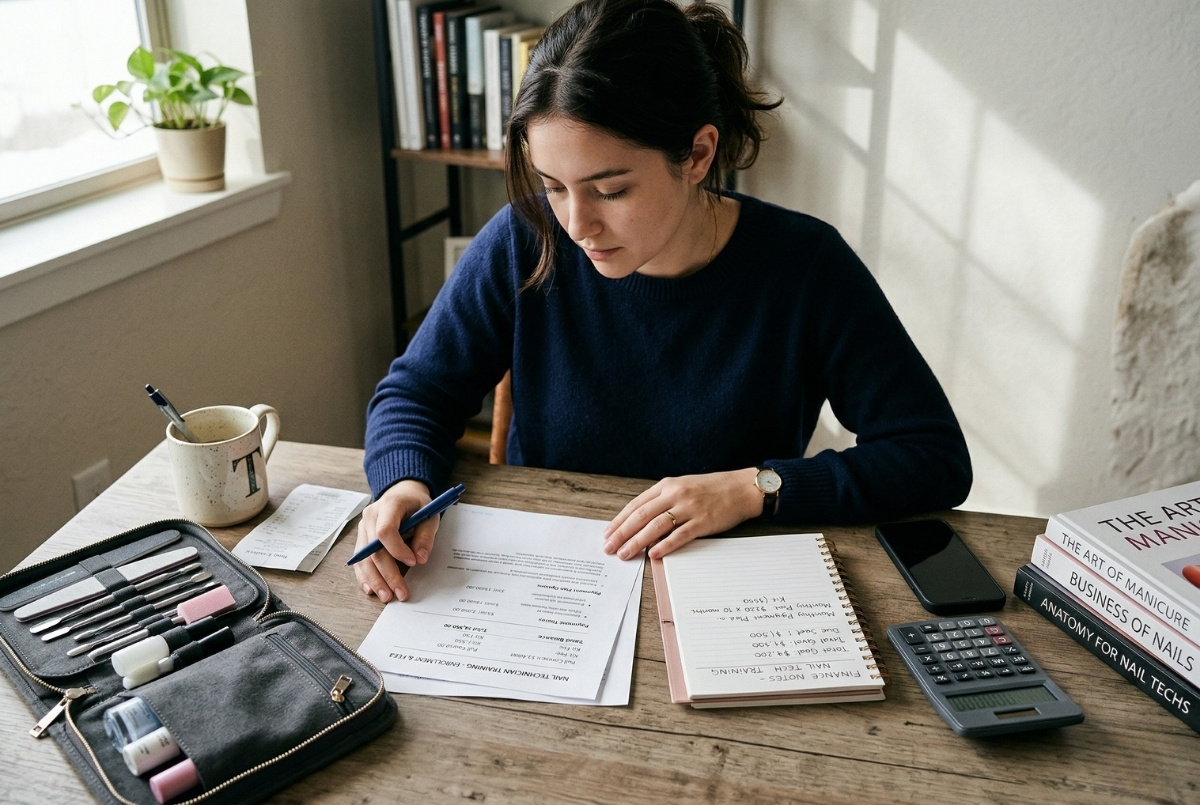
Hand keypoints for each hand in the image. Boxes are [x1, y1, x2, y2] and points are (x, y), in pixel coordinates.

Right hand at [352, 479, 437, 601]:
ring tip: (386, 596)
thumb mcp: (429, 513)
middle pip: (373, 550)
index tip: (413, 562)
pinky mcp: (361, 538)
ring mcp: (363, 528)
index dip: (397, 549)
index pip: (385, 530)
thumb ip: (426, 535)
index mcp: (389, 505)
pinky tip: (371, 589)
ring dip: (375, 580)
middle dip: (387, 574)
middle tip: (400, 592)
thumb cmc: (416, 503)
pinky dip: (365, 576)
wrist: (402, 493)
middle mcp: (370, 516)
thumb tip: (420, 558)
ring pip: (363, 558)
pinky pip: (360, 560)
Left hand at [602, 468, 761, 559]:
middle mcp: (675, 494)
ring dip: (637, 542)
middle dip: (622, 533)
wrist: (742, 488)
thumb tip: (641, 520)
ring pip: (656, 526)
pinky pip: (680, 535)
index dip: (620, 520)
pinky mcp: (703, 521)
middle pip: (641, 516)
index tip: (608, 533)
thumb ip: (663, 500)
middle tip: (609, 547)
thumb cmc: (713, 489)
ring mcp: (689, 508)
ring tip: (625, 554)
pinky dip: (665, 545)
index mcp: (667, 485)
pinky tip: (653, 554)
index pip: (636, 504)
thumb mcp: (683, 486)